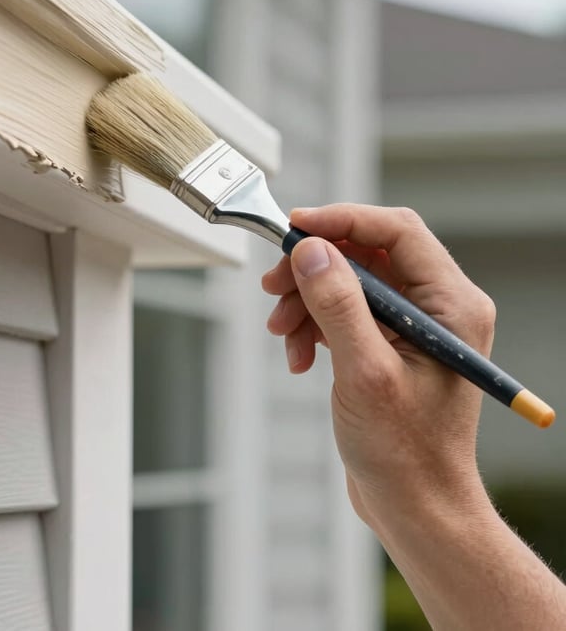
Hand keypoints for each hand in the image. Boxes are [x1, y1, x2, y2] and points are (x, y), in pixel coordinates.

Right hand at [262, 204, 495, 528]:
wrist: (414, 505)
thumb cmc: (406, 452)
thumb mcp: (365, 373)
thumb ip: (338, 305)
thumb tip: (312, 250)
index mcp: (451, 304)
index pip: (396, 230)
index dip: (342, 220)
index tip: (296, 226)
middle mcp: (436, 306)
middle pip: (366, 253)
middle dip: (315, 267)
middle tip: (274, 285)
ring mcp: (410, 325)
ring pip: (348, 280)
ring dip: (307, 299)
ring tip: (282, 333)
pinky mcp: (387, 342)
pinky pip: (343, 310)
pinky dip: (314, 326)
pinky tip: (299, 357)